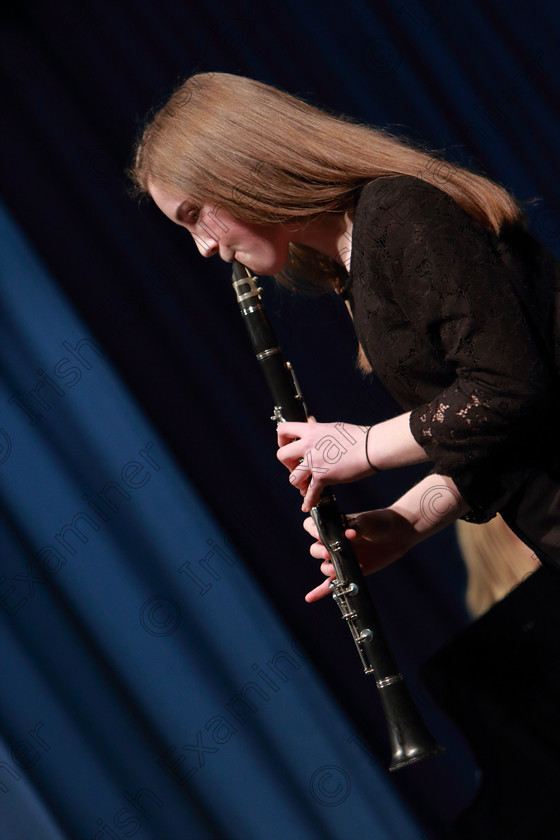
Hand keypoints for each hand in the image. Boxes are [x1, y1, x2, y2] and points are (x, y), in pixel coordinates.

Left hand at [277, 420, 373, 511]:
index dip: (281, 440)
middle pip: (281, 455)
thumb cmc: (357, 436)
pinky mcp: (324, 476)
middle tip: (296, 467)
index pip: (283, 430)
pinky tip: (307, 506)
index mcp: (311, 430)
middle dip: (287, 464)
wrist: (371, 447)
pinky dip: (308, 502)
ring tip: (305, 485)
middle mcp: (309, 445)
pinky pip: (311, 493)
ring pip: (292, 477)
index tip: (287, 446)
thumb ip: (317, 427)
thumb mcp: (332, 427)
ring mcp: (315, 462)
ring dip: (298, 483)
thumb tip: (309, 421)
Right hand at [302, 508, 416, 601]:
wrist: (396, 534)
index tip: (321, 534)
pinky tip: (310, 598)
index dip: (313, 530)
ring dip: (327, 569)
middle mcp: (333, 542)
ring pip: (324, 567)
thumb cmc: (379, 522)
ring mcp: (340, 558)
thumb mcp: (367, 521)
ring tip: (337, 570)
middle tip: (330, 554)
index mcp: (334, 527)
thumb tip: (349, 534)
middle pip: (315, 549)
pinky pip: (331, 583)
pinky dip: (320, 591)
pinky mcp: (348, 571)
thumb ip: (356, 526)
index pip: (312, 526)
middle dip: (319, 552)